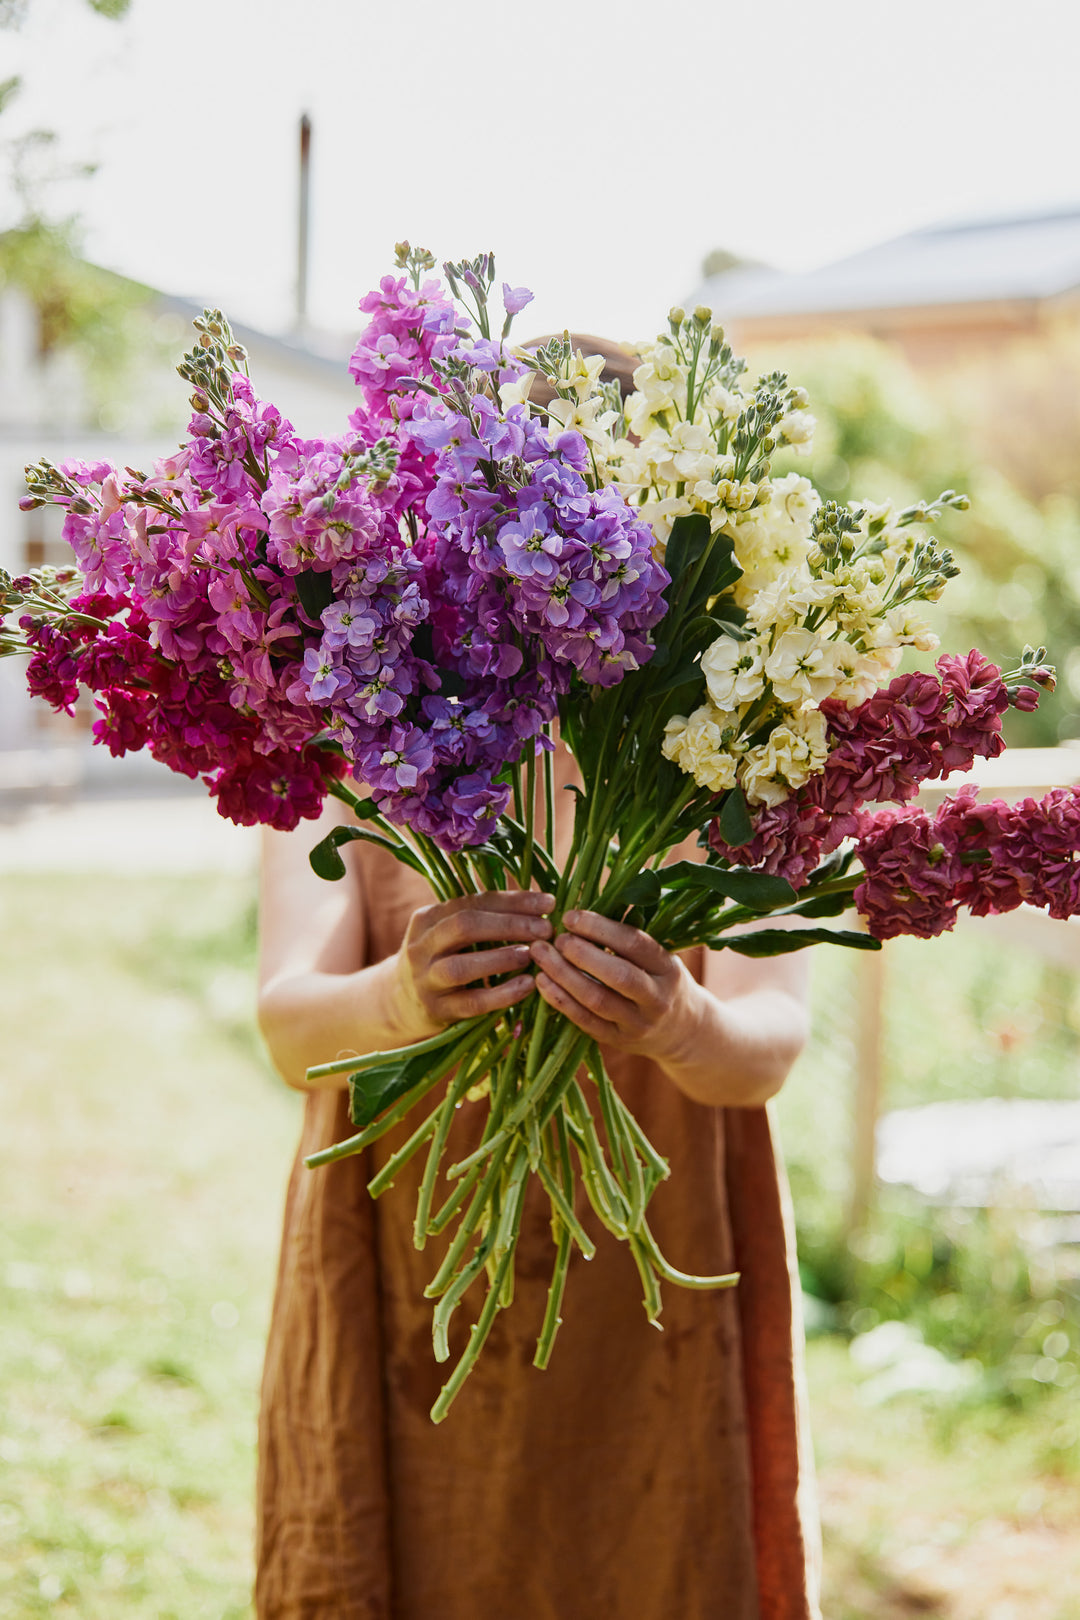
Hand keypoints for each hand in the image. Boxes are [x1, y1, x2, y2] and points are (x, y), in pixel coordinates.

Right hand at [393, 890, 554, 1037]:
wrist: (402, 1002)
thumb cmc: (442, 960)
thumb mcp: (450, 934)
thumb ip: (484, 918)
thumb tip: (540, 905)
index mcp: (428, 917)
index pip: (474, 901)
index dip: (513, 901)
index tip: (548, 903)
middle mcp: (422, 946)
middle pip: (465, 926)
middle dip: (510, 925)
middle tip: (545, 929)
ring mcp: (426, 979)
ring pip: (462, 966)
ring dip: (502, 958)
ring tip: (533, 955)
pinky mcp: (437, 1009)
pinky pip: (471, 1002)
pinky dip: (501, 994)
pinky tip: (526, 986)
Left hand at [530, 909, 702, 1060]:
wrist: (680, 1030)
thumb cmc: (659, 980)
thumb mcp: (658, 957)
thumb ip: (628, 938)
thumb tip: (583, 909)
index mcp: (668, 968)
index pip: (635, 944)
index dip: (600, 928)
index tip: (570, 916)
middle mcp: (656, 998)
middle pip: (618, 975)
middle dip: (582, 954)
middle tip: (556, 937)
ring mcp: (637, 1023)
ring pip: (597, 999)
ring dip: (564, 975)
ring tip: (540, 954)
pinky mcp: (617, 1040)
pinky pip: (584, 1021)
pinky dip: (560, 1000)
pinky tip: (542, 982)